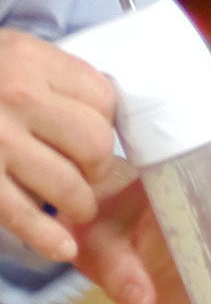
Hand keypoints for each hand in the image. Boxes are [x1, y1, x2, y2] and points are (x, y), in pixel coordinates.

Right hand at [0, 30, 115, 260]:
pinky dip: (46, 237)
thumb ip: (54, 79)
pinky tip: (61, 248)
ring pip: (71, 186)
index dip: (102, 120)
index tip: (86, 130)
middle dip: (96, 165)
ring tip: (69, 203)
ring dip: (78, 204)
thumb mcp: (9, 55)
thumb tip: (107, 120)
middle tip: (81, 170)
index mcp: (26, 58)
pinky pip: (23, 215)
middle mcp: (13, 94)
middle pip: (95, 144)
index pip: (102, 98)